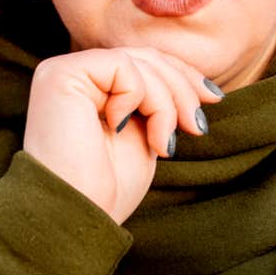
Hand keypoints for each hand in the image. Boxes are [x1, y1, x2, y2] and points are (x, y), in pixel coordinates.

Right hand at [24, 47, 221, 223]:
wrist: (78, 216)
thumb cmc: (107, 190)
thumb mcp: (147, 138)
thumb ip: (160, 106)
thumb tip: (203, 87)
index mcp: (91, 89)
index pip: (144, 63)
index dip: (183, 76)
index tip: (214, 99)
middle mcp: (74, 75)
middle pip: (146, 58)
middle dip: (182, 90)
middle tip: (196, 127)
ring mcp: (63, 72)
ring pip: (139, 62)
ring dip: (165, 104)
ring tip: (162, 144)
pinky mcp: (61, 74)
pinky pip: (122, 66)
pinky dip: (139, 97)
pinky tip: (121, 129)